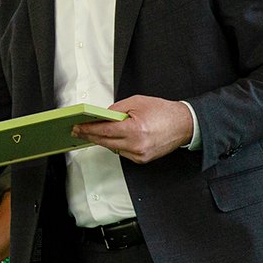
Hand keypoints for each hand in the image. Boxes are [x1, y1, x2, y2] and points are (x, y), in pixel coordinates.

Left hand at [71, 95, 194, 163]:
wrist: (184, 124)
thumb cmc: (163, 112)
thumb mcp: (137, 102)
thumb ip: (116, 110)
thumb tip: (102, 116)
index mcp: (135, 129)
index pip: (104, 130)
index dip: (88, 128)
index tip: (78, 126)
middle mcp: (136, 145)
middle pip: (105, 142)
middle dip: (90, 135)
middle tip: (78, 130)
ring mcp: (139, 155)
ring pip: (112, 148)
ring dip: (102, 140)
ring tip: (91, 133)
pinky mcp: (142, 159)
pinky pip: (122, 152)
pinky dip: (115, 145)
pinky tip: (109, 138)